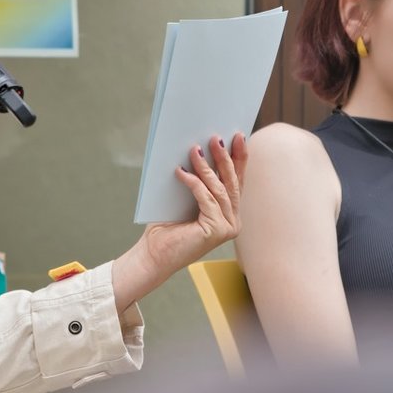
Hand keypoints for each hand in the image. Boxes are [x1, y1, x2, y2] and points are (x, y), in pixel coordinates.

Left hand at [112, 133, 247, 310]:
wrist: (153, 254)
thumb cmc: (166, 227)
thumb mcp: (186, 198)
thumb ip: (199, 182)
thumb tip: (199, 150)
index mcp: (228, 214)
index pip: (236, 181)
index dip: (239, 158)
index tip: (239, 137)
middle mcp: (232, 222)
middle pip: (231, 183)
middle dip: (225, 158)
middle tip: (217, 137)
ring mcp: (227, 227)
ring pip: (219, 189)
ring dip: (206, 167)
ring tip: (195, 149)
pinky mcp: (216, 230)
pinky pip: (206, 198)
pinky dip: (193, 182)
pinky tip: (180, 172)